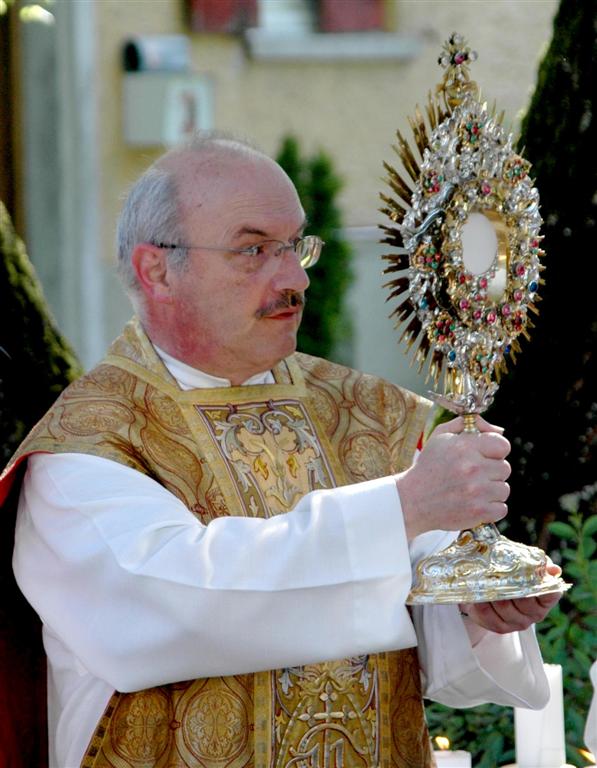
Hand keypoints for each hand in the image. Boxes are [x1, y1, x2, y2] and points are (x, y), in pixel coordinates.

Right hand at [396, 415, 510, 539]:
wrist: (412, 500)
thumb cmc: (429, 467)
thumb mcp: (441, 437)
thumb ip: (469, 425)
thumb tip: (499, 429)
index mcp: (464, 447)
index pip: (502, 445)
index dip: (495, 451)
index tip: (485, 457)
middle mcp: (472, 468)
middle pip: (505, 468)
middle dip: (491, 472)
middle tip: (473, 476)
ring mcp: (476, 491)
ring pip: (504, 489)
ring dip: (491, 491)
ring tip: (471, 491)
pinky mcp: (478, 512)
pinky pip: (501, 508)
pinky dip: (490, 508)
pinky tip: (474, 504)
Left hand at [459, 563, 563, 633]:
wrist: (489, 589)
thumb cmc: (511, 574)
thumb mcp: (525, 564)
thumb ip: (538, 564)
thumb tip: (554, 570)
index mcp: (545, 598)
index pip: (550, 593)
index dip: (541, 584)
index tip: (529, 574)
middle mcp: (535, 614)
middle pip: (525, 602)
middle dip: (510, 587)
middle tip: (498, 574)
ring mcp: (518, 623)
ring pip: (505, 608)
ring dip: (494, 595)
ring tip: (484, 582)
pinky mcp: (500, 627)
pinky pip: (490, 617)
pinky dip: (482, 605)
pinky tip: (478, 596)